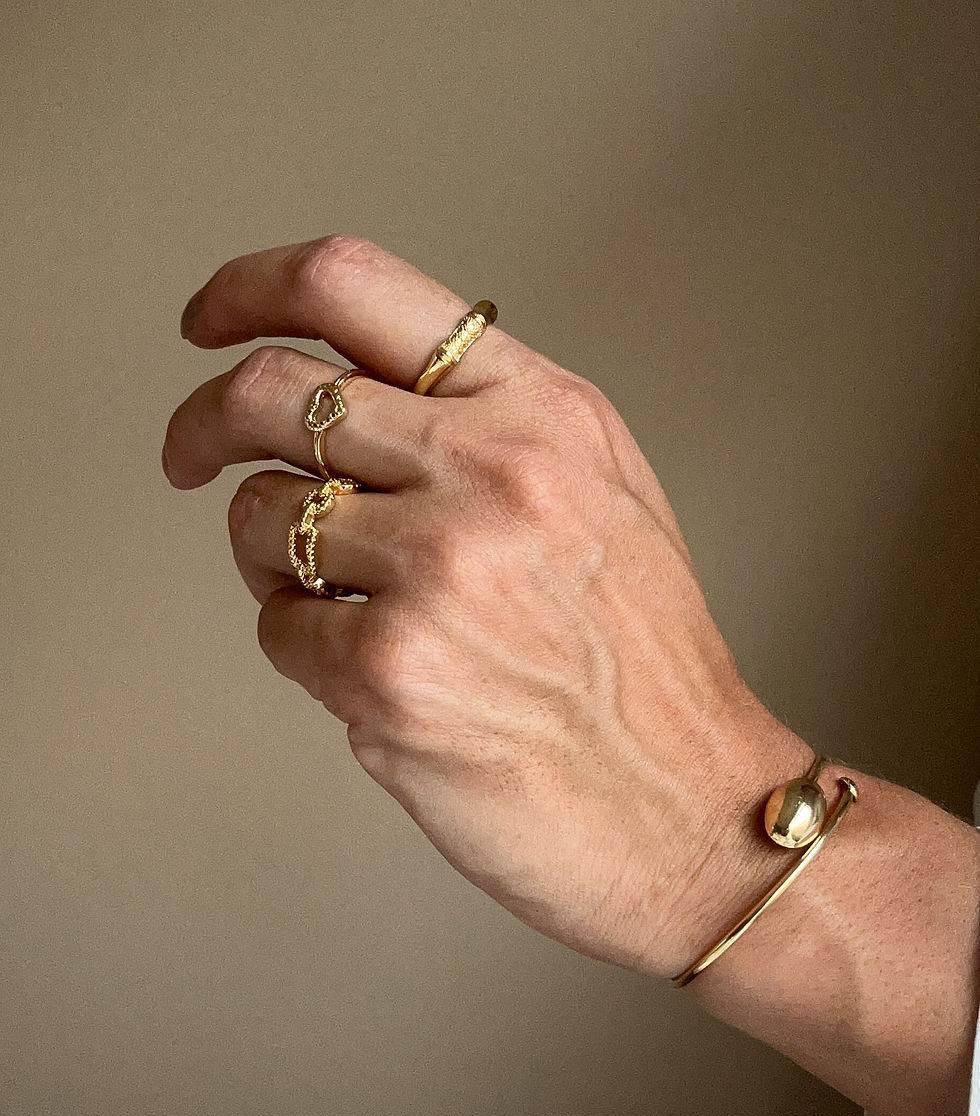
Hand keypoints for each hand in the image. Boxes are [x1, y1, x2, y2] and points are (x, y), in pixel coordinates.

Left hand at [165, 235, 807, 976]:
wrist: (695, 807)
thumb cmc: (649, 666)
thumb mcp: (604, 494)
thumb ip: (494, 423)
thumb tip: (356, 391)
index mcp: (542, 413)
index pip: (353, 287)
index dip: (250, 289)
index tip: (209, 323)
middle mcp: (490, 472)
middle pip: (271, 393)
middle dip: (203, 425)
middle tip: (193, 458)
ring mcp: (438, 570)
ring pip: (259, 516)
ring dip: (269, 558)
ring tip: (337, 598)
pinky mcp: (391, 671)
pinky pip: (279, 627)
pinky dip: (304, 646)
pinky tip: (374, 671)